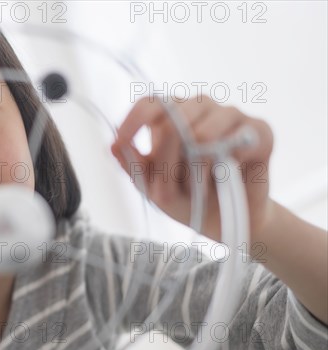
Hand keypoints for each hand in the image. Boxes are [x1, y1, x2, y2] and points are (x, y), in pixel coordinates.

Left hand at [111, 95, 274, 241]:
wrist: (226, 223)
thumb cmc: (187, 200)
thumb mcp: (153, 188)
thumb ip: (135, 166)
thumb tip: (114, 145)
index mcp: (172, 115)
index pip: (150, 103)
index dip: (133, 119)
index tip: (121, 141)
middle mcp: (200, 107)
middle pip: (173, 120)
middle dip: (166, 162)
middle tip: (168, 189)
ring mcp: (230, 115)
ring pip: (202, 133)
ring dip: (194, 171)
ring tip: (198, 188)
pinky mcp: (259, 131)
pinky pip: (236, 142)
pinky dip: (224, 169)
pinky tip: (226, 178)